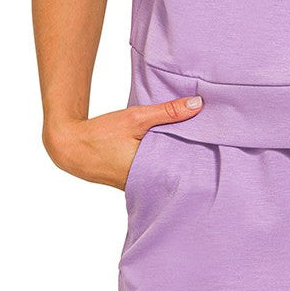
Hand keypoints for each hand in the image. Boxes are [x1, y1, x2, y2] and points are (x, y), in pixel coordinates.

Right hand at [42, 95, 203, 189]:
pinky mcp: (133, 182)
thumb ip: (167, 112)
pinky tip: (174, 152)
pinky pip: (155, 174)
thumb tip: (198, 104)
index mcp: (147, 172)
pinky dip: (164, 163)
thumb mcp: (136, 118)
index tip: (219, 150)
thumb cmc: (101, 134)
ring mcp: (138, 185)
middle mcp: (144, 184)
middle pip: (177, 173)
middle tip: (216, 148)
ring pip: (166, 174)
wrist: (70, 147)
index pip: (184, 170)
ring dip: (178, 162)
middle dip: (193, 162)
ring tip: (200, 149)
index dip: (202, 162)